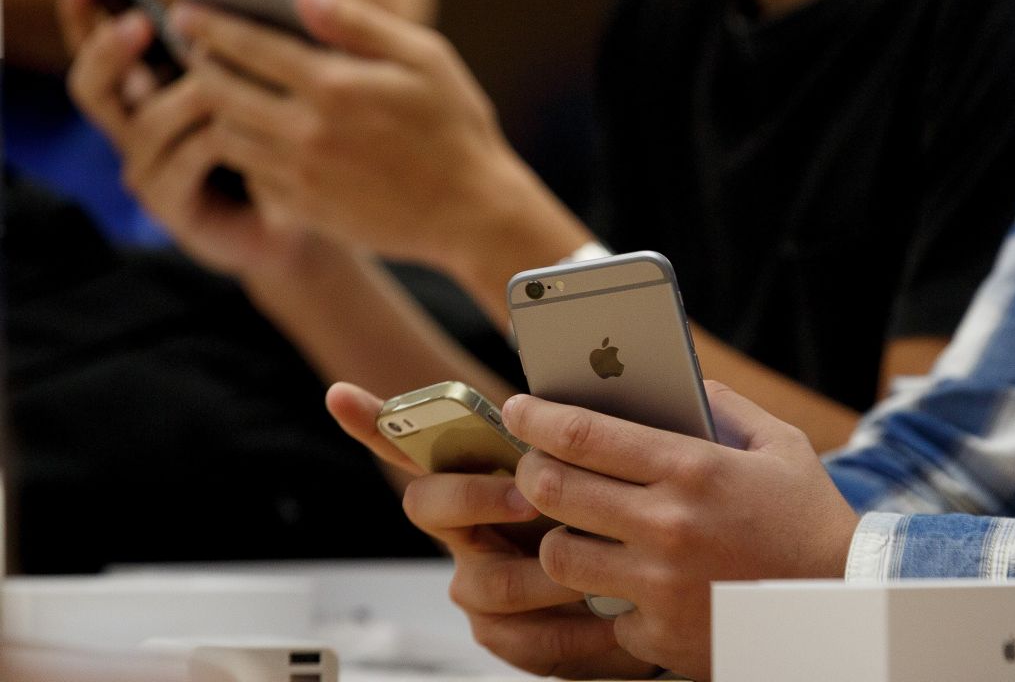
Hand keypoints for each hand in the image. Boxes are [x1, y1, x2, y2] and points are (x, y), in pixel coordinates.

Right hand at [58, 0, 310, 277]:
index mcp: (147, 89)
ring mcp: (148, 167)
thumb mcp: (258, 91)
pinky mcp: (170, 204)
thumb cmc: (280, 147)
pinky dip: (211, 142)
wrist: (298, 221)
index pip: (96, 42)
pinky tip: (241, 133)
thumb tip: (225, 18)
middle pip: (92, 82)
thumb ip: (234, 53)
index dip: (86, 8)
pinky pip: (182, 163)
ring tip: (220, 84)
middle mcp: (136, 127)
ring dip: (185, 97)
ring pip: (146, 121)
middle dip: (110, 48)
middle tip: (140, 24)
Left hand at [167, 0, 564, 274]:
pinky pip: (251, 175)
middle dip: (199, 66)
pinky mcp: (306, 208)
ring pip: (228, 135)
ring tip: (217, 96)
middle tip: (194, 54)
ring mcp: (304, 175)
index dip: (209, 25)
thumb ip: (359, 24)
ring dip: (214, 112)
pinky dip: (242, 153)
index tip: (186, 14)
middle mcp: (309, 131)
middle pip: (221, 91)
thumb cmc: (456, 130)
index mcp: (336, 85)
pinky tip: (253, 140)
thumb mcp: (426, 60)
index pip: (248, 45)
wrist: (473, 214)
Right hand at [325, 382, 660, 678]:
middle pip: (430, 505)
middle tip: (529, 497)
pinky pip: (526, 640)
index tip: (341, 395)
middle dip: (478, 497)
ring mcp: (478, 586)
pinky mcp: (507, 637)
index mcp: (477, 482)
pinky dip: (574, 630)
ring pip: (489, 581)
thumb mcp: (595, 472)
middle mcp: (464, 534)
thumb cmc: (612, 521)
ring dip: (548, 576)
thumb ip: (570, 443)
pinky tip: (607, 618)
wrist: (651, 593)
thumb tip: (570, 405)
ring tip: (594, 573)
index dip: (375, 423)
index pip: (414, 446)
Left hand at [502, 381, 860, 680]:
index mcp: (694, 469)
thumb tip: (673, 379)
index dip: (536, 418)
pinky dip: (602, 595)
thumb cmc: (810, 520)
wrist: (845, 605)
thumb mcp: (779, 446)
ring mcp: (660, 586)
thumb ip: (722, 405)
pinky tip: (619, 580)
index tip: (517, 409)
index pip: (584, 434)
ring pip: (558, 555)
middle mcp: (668, 526)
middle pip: (553, 490)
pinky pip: (598, 610)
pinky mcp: (659, 636)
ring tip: (569, 526)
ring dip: (554, 537)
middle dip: (528, 471)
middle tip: (531, 465)